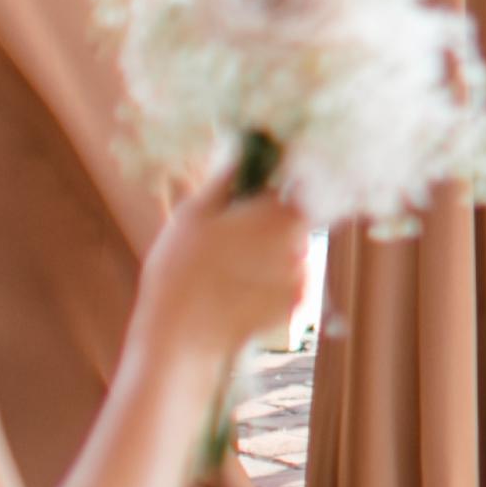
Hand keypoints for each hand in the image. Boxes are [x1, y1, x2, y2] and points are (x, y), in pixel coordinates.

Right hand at [136, 166, 314, 364]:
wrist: (179, 335)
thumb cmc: (179, 268)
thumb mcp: (194, 214)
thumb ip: (226, 180)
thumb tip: (243, 151)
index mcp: (281, 214)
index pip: (305, 184)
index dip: (291, 180)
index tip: (269, 186)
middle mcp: (301, 243)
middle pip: (298, 219)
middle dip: (273, 221)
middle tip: (234, 234)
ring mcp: (302, 275)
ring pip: (293, 251)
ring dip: (272, 253)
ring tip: (229, 267)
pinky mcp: (297, 304)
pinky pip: (290, 281)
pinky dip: (271, 281)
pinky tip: (238, 289)